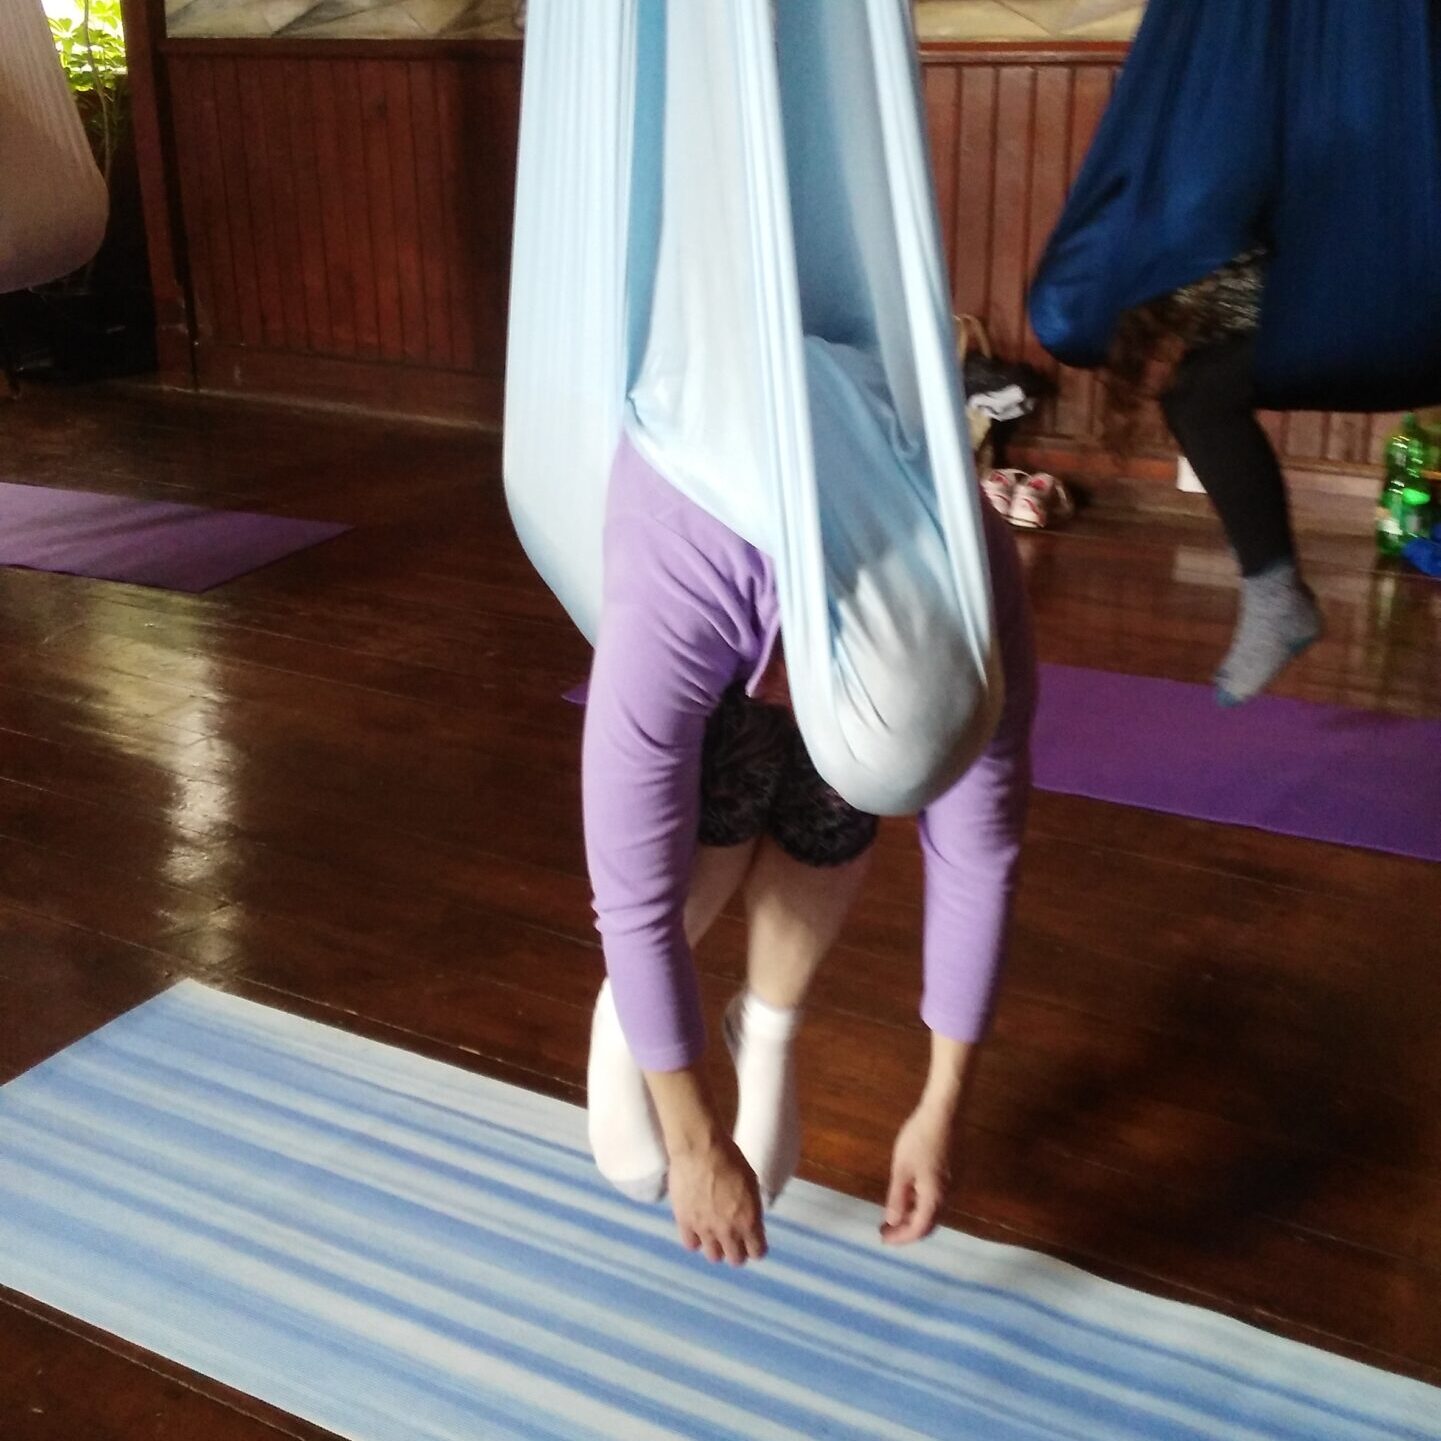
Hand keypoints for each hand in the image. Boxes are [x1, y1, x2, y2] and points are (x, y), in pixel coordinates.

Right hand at [668, 1134, 767, 1265]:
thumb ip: (751, 1207)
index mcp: (749, 1220)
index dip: (756, 1247)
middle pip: (736, 1259)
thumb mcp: (751, 1183)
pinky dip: (696, 1239)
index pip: (757, 1252)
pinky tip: (697, 1228)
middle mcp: (729, 1230)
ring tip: (715, 1234)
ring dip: (717, 1247)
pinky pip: (691, 1245)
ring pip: (714, 1256)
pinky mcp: (685, 1223)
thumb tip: (749, 1219)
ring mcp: (705, 1229)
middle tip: (734, 1238)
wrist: (700, 1149)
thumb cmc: (731, 1158)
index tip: (753, 1241)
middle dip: (738, 1250)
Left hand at [880, 1101, 955, 1245]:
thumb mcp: (902, 1169)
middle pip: (929, 1223)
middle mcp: (949, 1196)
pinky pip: (939, 1198)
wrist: (945, 1112)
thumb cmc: (919, 1138)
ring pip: (935, 1210)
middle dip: (907, 1230)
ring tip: (894, 1214)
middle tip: (886, 1229)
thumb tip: (893, 1221)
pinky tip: (910, 1195)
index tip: (883, 1238)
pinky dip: (923, 1204)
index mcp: (935, 1198)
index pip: (919, 1229)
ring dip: (915, 1216)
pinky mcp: (956, 1173)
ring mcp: (955, 1185)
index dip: (901, 1238)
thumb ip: (897, 1198)